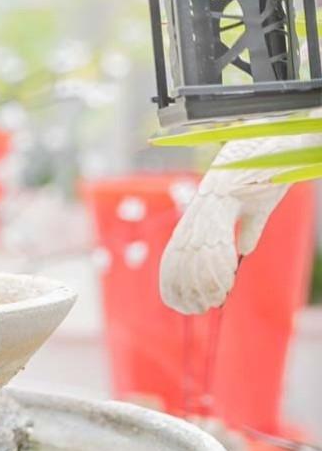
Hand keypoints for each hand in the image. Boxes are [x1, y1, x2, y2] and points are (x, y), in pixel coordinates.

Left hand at [160, 134, 319, 314]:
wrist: (277, 141)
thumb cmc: (267, 171)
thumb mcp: (255, 208)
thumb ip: (246, 229)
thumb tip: (242, 251)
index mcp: (199, 211)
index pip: (175, 252)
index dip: (173, 279)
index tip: (178, 302)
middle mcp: (198, 208)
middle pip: (180, 256)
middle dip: (184, 287)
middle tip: (195, 309)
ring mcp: (209, 202)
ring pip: (196, 251)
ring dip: (203, 282)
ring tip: (211, 302)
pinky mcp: (225, 196)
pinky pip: (217, 237)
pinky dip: (219, 265)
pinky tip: (225, 283)